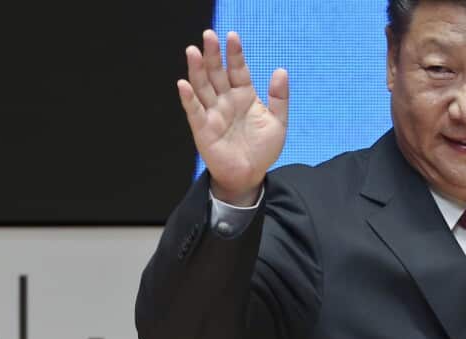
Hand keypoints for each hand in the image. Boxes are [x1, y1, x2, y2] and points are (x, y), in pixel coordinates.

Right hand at [178, 30, 288, 205]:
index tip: (232, 36)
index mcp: (243, 95)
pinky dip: (188, 98)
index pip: (238, 70)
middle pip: (216, 73)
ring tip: (193, 51)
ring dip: (197, 70)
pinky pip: (195, 111)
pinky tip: (184, 84)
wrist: (251, 176)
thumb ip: (279, 98)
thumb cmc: (262, 150)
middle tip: (209, 34)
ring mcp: (213, 113)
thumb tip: (281, 70)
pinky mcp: (203, 129)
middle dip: (213, 54)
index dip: (235, 54)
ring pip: (202, 87)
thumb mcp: (278, 122)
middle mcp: (225, 100)